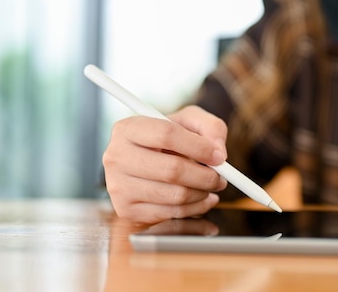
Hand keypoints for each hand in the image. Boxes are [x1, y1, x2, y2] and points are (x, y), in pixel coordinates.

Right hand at [103, 105, 227, 223]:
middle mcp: (116, 157)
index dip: (199, 146)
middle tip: (221, 177)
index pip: (167, 134)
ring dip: (203, 193)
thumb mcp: (190, 122)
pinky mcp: (127, 211)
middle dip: (206, 176)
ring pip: (175, 195)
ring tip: (211, 186)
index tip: (219, 156)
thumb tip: (218, 152)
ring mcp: (118, 186)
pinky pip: (172, 214)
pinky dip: (195, 209)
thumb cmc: (170, 140)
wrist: (146, 164)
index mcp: (128, 128)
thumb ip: (210, 127)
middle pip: (172, 170)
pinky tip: (201, 199)